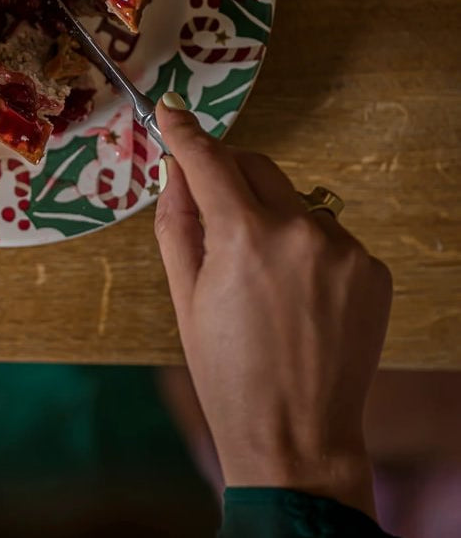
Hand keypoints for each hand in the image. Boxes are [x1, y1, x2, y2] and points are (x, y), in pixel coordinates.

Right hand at [154, 93, 391, 518]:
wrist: (294, 433)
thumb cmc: (225, 369)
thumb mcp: (184, 294)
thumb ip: (177, 219)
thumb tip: (174, 168)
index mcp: (245, 238)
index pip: (209, 160)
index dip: (186, 132)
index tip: (171, 109)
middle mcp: (301, 231)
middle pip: (256, 165)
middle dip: (227, 173)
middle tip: (209, 203)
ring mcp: (344, 248)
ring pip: (291, 200)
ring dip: (268, 214)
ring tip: (259, 273)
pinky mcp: (371, 267)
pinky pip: (325, 232)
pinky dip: (303, 244)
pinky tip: (295, 289)